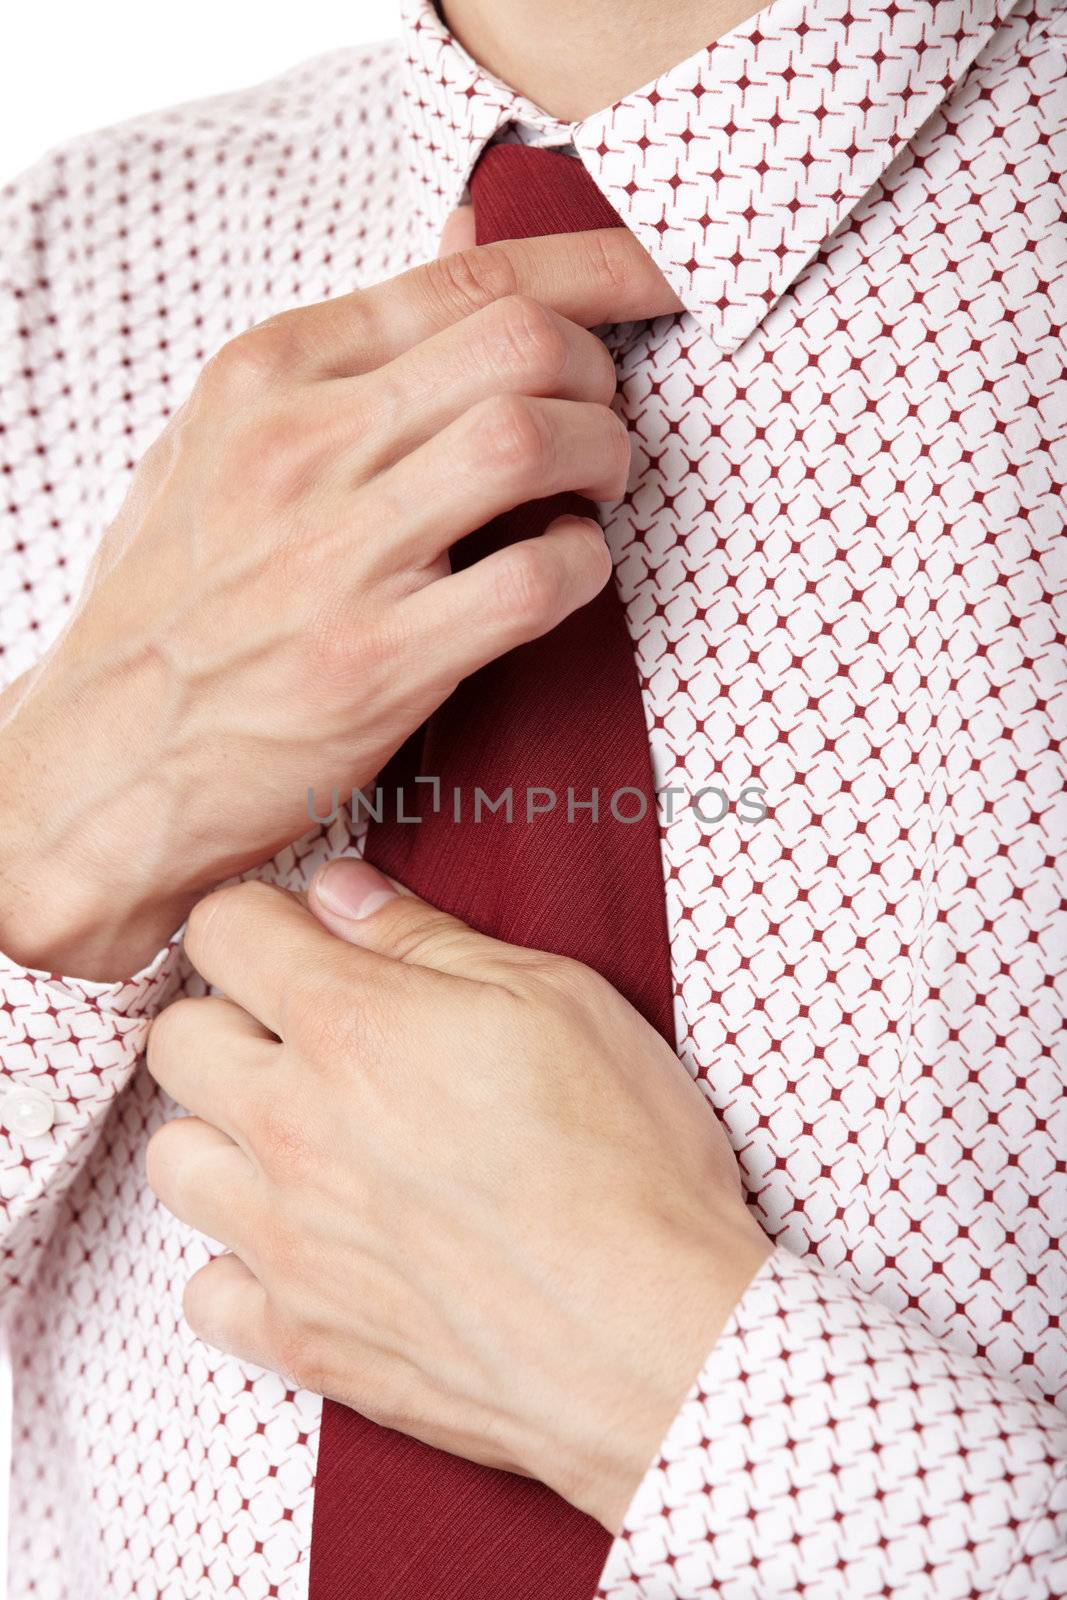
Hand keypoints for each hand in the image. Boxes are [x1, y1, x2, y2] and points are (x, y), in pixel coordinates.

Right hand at [0, 227, 678, 978]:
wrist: (103, 761)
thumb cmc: (172, 605)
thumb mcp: (223, 442)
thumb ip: (352, 348)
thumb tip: (466, 234)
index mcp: (267, 374)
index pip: (468, 277)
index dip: (596, 268)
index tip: (658, 280)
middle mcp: (301, 445)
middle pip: (522, 343)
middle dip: (600, 378)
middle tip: (600, 427)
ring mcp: (337, 552)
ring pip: (534, 438)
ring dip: (602, 461)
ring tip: (588, 498)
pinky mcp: (377, 660)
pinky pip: (536, 578)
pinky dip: (582, 569)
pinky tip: (560, 579)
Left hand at [144, 858, 770, 1531]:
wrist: (653, 1337)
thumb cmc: (625, 1160)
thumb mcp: (554, 1000)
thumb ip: (427, 940)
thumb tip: (343, 895)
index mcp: (349, 1026)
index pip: (223, 930)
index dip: (262, 920)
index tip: (299, 940)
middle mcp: (291, 1127)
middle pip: (178, 1039)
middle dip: (231, 1018)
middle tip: (306, 1038)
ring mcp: (284, 1239)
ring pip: (171, 1159)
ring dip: (222, 1137)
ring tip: (300, 1143)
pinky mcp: (301, 1336)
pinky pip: (204, 1291)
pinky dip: (241, 1265)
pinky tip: (309, 1247)